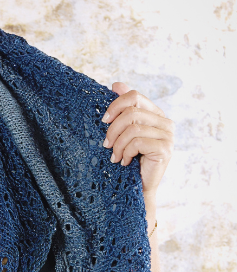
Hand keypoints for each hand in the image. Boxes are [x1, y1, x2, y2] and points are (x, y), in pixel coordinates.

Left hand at [102, 83, 173, 199]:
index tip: (103, 120)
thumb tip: (116, 84)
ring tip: (115, 156)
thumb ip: (123, 109)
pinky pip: (138, 142)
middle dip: (113, 129)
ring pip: (133, 128)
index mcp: (156, 113)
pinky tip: (124, 161)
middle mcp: (165, 122)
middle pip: (132, 112)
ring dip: (118, 144)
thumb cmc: (129, 158)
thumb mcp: (124, 132)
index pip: (135, 96)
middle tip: (106, 144)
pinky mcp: (166, 149)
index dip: (116, 105)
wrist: (138, 186)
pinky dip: (126, 152)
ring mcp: (168, 135)